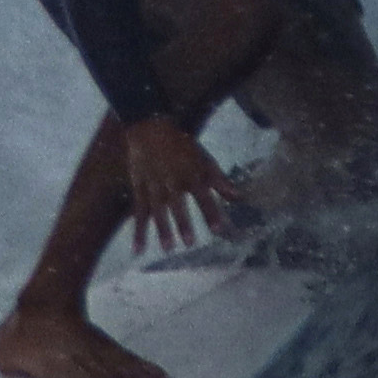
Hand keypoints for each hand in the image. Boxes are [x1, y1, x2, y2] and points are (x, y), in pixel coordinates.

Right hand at [120, 113, 240, 249]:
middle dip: (183, 222)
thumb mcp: (204, 159)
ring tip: (168, 248)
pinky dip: (138, 231)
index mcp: (191, 173)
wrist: (149, 128)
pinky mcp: (138, 188)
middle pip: (178, 203)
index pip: (203, 195)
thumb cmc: (182, 146)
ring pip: (157, 209)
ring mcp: (153, 184)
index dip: (211, 212)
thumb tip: (239, 198)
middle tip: (190, 242)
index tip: (219, 230)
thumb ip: (220, 180)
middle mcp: (172, 180)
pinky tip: (138, 249)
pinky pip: (138, 212)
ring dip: (162, 229)